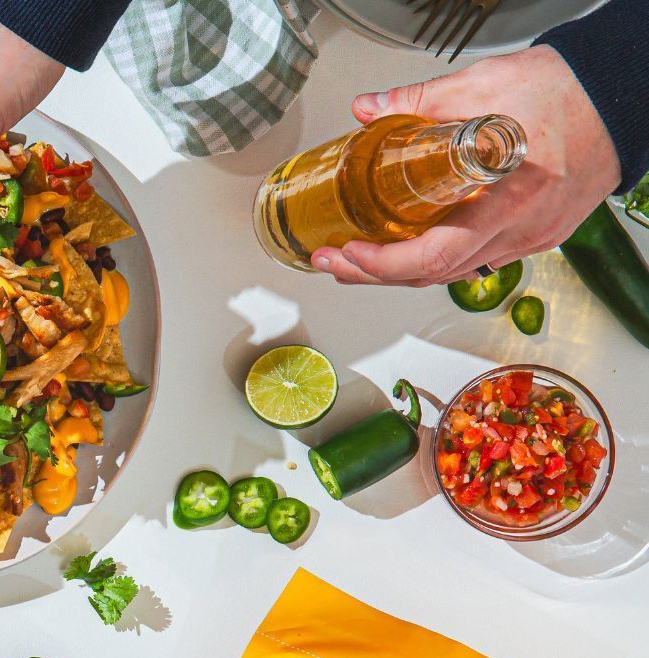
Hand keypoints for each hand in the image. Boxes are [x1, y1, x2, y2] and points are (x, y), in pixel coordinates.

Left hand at [313, 46, 618, 286]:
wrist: (619, 96)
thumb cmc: (567, 92)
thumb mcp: (482, 85)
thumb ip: (418, 101)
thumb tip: (368, 109)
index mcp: (509, 197)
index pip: (436, 255)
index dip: (383, 264)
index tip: (347, 253)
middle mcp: (523, 227)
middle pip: (438, 274)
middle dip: (377, 273)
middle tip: (335, 261)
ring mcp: (533, 235)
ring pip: (457, 272)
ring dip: (404, 271)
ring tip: (361, 257)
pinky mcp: (538, 233)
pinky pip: (480, 260)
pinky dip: (439, 259)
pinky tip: (411, 247)